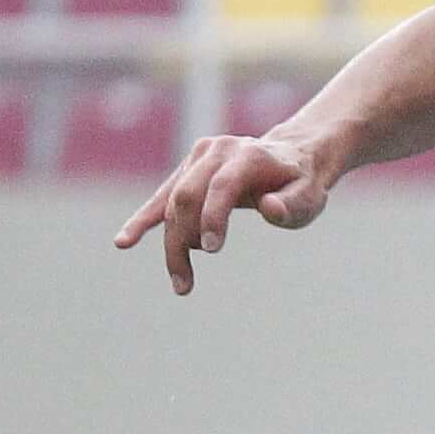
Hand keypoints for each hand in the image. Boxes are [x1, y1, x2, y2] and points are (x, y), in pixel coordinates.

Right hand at [112, 125, 336, 295]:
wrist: (294, 157)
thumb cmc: (302, 184)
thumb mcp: (310, 197)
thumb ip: (293, 205)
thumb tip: (269, 207)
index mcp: (249, 155)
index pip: (222, 186)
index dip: (212, 217)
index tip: (209, 250)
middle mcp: (218, 150)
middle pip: (187, 197)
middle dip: (182, 241)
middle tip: (185, 283)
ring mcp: (199, 157)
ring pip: (172, 202)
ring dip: (171, 244)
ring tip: (181, 282)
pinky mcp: (187, 169)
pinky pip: (162, 198)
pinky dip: (144, 220)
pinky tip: (124, 242)